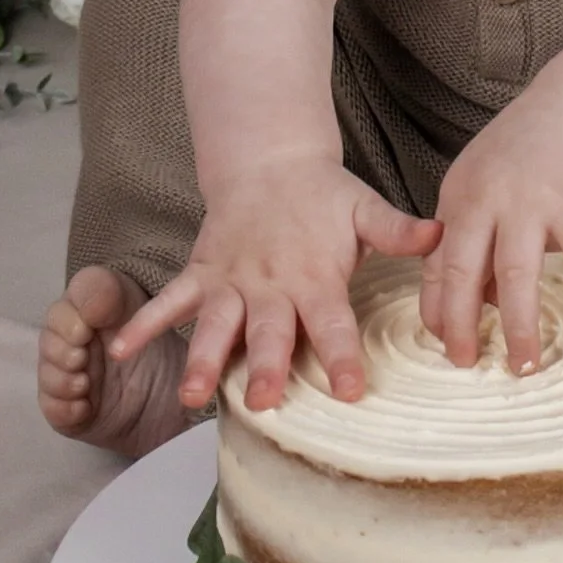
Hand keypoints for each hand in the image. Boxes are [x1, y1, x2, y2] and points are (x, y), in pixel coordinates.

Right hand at [107, 154, 441, 410]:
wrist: (269, 161)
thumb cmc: (323, 197)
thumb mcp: (365, 209)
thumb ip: (398, 230)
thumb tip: (440, 236)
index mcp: (314, 275)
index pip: (333, 322)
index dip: (342, 355)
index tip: (351, 391)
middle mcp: (270, 284)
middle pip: (269, 330)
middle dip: (267, 365)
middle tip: (265, 400)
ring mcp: (231, 281)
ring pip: (215, 324)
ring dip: (205, 357)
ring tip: (194, 394)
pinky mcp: (202, 274)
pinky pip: (170, 300)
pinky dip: (145, 322)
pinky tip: (122, 350)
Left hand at [419, 95, 562, 374]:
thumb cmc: (530, 152)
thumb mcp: (485, 185)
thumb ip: (476, 238)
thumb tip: (477, 302)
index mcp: (459, 197)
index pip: (437, 264)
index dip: (437, 308)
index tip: (444, 344)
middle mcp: (487, 199)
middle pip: (463, 273)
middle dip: (461, 326)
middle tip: (467, 364)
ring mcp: (531, 201)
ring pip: (516, 277)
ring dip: (520, 326)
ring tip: (525, 366)